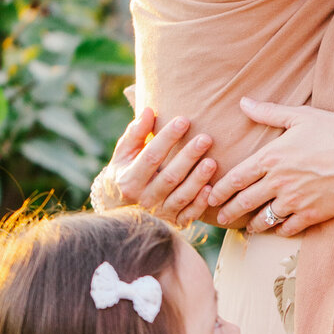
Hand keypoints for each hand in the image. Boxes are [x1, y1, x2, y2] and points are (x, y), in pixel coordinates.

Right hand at [97, 107, 218, 224]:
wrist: (120, 210)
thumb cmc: (125, 173)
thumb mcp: (123, 154)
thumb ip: (135, 134)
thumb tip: (148, 110)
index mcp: (130, 180)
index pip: (150, 156)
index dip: (167, 138)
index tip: (184, 120)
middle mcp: (144, 199)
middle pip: (169, 177)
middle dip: (188, 157)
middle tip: (206, 138)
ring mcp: (159, 213)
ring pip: (181, 196)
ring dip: (198, 180)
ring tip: (212, 162)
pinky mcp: (173, 223)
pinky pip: (189, 215)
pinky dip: (200, 203)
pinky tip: (211, 189)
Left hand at [208, 101, 333, 236]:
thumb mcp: (300, 116)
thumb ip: (269, 112)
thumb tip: (244, 102)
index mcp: (271, 158)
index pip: (236, 178)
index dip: (220, 190)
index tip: (210, 197)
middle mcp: (278, 182)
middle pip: (244, 201)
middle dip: (228, 212)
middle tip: (220, 219)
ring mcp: (294, 200)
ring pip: (264, 219)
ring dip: (252, 224)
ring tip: (247, 227)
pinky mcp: (312, 214)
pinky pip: (288, 228)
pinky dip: (279, 230)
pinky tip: (277, 228)